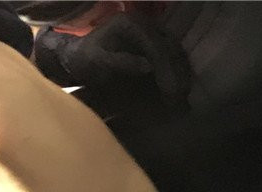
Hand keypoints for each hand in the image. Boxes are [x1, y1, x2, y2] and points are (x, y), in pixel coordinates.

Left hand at [34, 12, 190, 101]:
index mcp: (130, 24)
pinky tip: (179, 90)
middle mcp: (144, 23)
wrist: (79, 59)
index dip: (166, 69)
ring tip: (182, 96)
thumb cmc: (85, 60)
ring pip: (176, 52)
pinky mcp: (155, 43)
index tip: (170, 92)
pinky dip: (178, 72)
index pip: (156, 46)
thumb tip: (148, 66)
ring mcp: (151, 32)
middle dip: (177, 73)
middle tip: (179, 97)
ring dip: (182, 73)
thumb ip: (120, 62)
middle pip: (171, 47)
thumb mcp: (97, 61)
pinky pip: (173, 57)